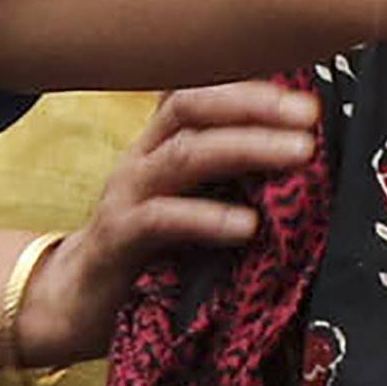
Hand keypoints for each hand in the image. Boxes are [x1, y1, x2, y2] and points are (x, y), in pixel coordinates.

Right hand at [16, 81, 320, 367]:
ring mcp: (127, 195)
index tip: (310, 90)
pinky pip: (163, 218)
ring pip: (186, 153)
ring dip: (247, 147)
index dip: (254, 83)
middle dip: (256, 104)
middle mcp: (143, 158)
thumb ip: (234, 183)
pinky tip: (247, 225)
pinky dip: (208, 218)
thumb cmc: (149, 254)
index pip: (204, 91)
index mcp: (163, 144)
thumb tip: (311, 170)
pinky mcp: (118, 239)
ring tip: (299, 152)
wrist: (75, 302)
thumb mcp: (191, 206)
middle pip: (194, 105)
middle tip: (310, 114)